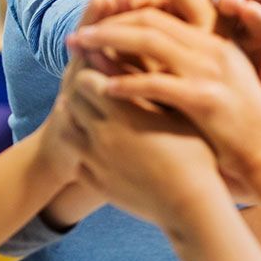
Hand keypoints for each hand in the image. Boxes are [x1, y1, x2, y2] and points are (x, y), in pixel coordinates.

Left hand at [64, 8, 260, 178]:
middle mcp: (215, 48)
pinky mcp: (206, 100)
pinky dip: (127, 83)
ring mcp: (211, 72)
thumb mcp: (224, 81)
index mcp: (219, 39)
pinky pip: (156, 83)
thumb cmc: (243, 126)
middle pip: (153, 17)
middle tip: (80, 31)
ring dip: (109, 40)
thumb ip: (197, 57)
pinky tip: (104, 87)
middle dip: (110, 19)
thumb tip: (158, 43)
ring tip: (81, 48)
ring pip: (150, 39)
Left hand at [65, 69, 227, 226]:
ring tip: (90, 114)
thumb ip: (147, 83)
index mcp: (125, 114)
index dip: (93, 71)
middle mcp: (104, 135)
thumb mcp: (176, 114)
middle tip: (94, 87)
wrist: (191, 206)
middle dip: (81, 91)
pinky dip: (79, 147)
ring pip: (66, 128)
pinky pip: (73, 158)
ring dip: (75, 118)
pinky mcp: (95, 182)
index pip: (87, 79)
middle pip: (72, 100)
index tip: (102, 67)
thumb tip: (129, 54)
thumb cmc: (195, 153)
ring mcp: (96, 161)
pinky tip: (95, 144)